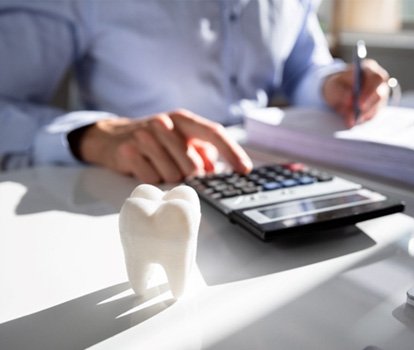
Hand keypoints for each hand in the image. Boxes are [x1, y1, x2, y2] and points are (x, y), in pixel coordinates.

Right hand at [77, 109, 252, 182]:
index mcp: (183, 119)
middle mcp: (164, 123)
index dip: (232, 152)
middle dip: (190, 175)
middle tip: (178, 169)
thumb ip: (202, 152)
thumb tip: (215, 170)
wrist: (112, 137)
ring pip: (173, 175)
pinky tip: (145, 167)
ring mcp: (144, 136)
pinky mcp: (128, 152)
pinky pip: (153, 180)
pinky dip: (153, 180)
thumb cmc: (155, 140)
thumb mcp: (180, 139)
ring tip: (158, 165)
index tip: (245, 169)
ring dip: (169, 178)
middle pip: (193, 165)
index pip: (214, 133)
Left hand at [322, 59, 389, 126]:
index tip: (359, 104)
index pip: (377, 79)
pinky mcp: (377, 107)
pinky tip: (351, 120)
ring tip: (348, 119)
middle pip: (380, 95)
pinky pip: (372, 115)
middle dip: (367, 107)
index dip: (370, 92)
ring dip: (362, 115)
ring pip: (376, 108)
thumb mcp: (333, 86)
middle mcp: (379, 82)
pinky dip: (361, 119)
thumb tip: (350, 100)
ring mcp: (381, 95)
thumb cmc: (336, 85)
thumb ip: (340, 91)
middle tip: (355, 116)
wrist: (336, 91)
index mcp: (369, 69)